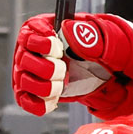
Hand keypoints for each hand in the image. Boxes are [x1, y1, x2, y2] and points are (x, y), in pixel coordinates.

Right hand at [13, 13, 132, 116]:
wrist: (109, 69)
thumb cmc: (101, 46)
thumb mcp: (102, 36)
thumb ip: (87, 33)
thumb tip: (70, 31)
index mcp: (44, 30)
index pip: (28, 34)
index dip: (40, 43)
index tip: (56, 48)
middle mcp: (32, 50)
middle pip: (23, 59)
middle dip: (45, 68)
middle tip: (63, 69)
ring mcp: (32, 71)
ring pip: (23, 81)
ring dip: (44, 86)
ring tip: (62, 84)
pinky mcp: (36, 90)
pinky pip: (26, 100)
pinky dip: (38, 103)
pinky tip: (53, 100)